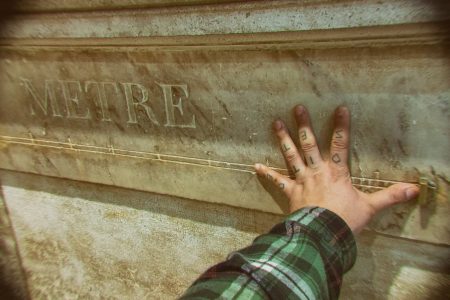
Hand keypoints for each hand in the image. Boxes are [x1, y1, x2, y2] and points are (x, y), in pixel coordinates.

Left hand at [254, 105, 418, 233]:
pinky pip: (278, 181)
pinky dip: (268, 174)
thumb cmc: (346, 220)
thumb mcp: (371, 207)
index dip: (341, 125)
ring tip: (276, 123)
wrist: (323, 235)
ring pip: (291, 155)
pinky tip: (256, 166)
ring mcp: (302, 181)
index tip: (340, 108)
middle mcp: (317, 171)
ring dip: (283, 139)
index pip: (340, 143)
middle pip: (309, 144)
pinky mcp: (291, 193)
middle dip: (304, 125)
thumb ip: (390, 196)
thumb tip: (413, 190)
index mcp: (337, 171)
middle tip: (297, 108)